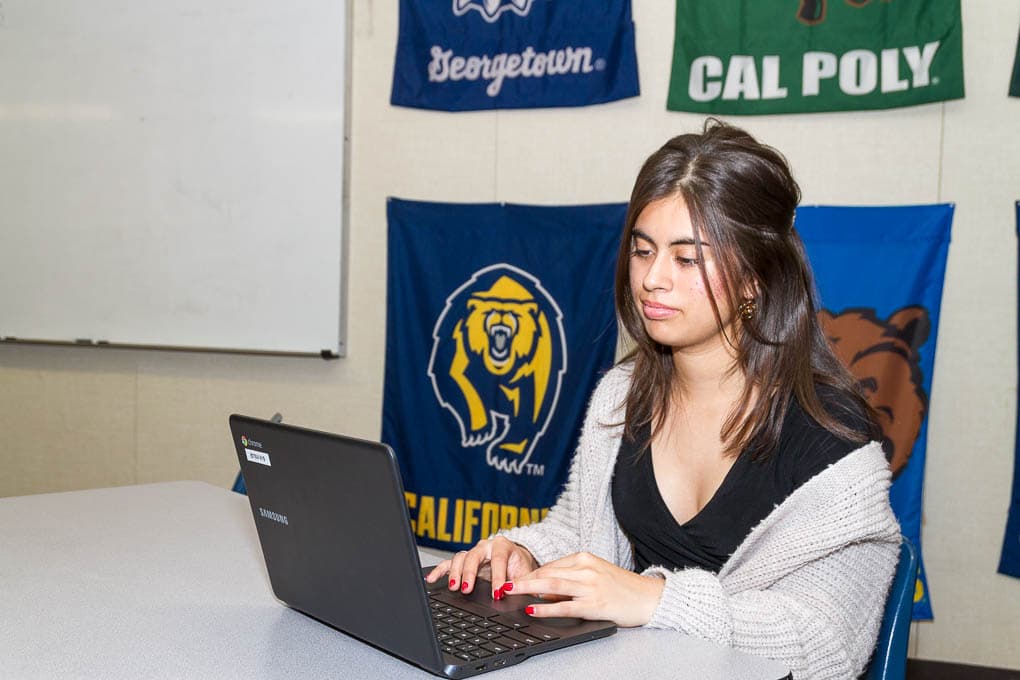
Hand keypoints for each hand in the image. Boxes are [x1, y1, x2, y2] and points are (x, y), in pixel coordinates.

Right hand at [425, 536, 537, 599]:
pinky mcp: (464, 560)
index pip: (498, 560)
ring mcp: (473, 552)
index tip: (497, 593)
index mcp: (503, 547)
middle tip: (468, 588)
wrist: (517, 559)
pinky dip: (440, 570)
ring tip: (454, 587)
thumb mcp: (525, 575)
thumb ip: (521, 583)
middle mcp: (486, 546)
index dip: (497, 577)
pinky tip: (431, 579)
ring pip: (460, 558)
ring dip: (455, 573)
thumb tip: (516, 594)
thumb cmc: (520, 566)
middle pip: (474, 556)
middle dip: (470, 573)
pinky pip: (449, 563)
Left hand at [505, 552, 663, 627]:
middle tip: (505, 584)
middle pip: (548, 573)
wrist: (648, 597)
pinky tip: (533, 607)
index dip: (532, 573)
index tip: (516, 579)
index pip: (552, 565)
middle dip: (525, 579)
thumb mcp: (596, 574)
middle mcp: (586, 569)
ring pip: (553, 585)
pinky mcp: (594, 604)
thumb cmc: (621, 587)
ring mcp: (590, 586)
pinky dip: (546, 607)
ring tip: (512, 591)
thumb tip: (544, 588)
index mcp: (585, 558)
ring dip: (529, 588)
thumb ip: (572, 577)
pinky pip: (565, 606)